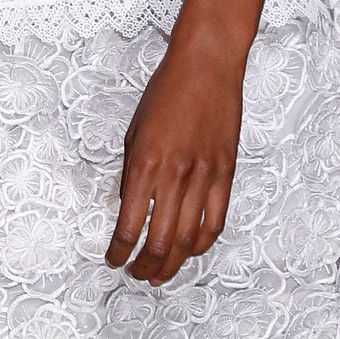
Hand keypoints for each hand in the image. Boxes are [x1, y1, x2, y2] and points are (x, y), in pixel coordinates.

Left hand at [105, 24, 243, 286]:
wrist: (206, 63)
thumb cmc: (166, 90)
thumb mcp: (135, 130)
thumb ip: (132, 172)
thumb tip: (129, 208)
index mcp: (145, 163)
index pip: (128, 226)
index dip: (119, 252)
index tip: (113, 260)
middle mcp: (174, 174)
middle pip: (159, 242)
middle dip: (145, 266)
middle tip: (136, 274)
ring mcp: (204, 176)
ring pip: (187, 240)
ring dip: (172, 264)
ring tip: (160, 273)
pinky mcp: (226, 173)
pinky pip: (215, 222)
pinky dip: (201, 244)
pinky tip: (190, 249)